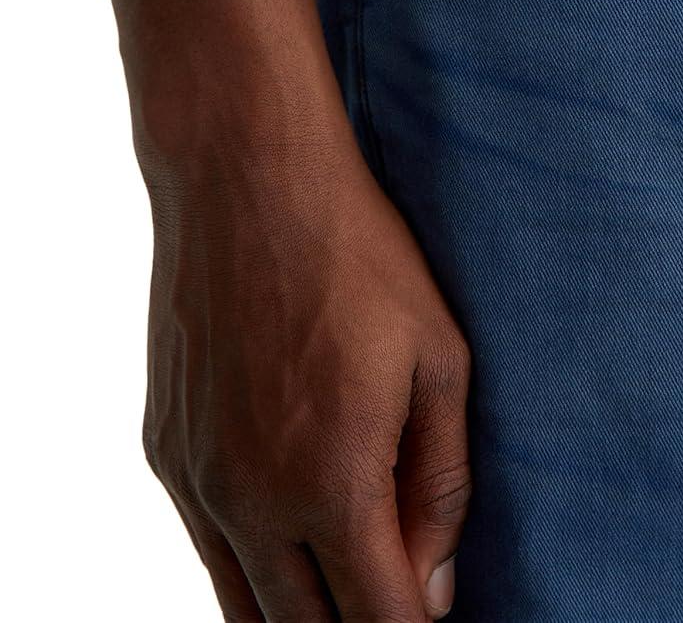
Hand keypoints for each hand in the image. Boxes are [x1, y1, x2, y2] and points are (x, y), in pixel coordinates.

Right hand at [138, 88, 470, 621]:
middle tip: (395, 591)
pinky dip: (249, 562)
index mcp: (332, 484)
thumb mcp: (440, 361)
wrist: (248, 180)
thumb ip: (442, 486)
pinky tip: (290, 529)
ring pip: (242, 606)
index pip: (377, 622)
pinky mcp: (164, 452)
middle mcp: (251, 502)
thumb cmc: (361, 261)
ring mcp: (196, 482)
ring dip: (299, 612)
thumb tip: (434, 592)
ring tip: (347, 577)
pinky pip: (205, 547)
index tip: (432, 611)